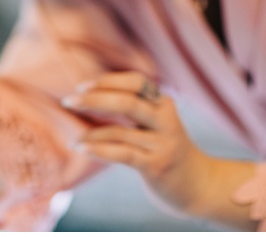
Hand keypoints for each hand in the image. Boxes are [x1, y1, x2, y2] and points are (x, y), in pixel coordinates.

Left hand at [60, 72, 213, 216]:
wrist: (198, 184)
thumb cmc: (164, 148)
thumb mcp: (154, 123)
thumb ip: (132, 107)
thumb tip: (88, 94)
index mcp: (163, 104)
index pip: (136, 81)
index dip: (108, 80)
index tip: (81, 86)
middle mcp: (166, 120)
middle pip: (127, 102)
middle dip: (93, 99)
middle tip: (68, 101)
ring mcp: (163, 143)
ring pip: (120, 131)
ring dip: (91, 133)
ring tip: (74, 139)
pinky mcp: (157, 165)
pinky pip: (122, 153)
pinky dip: (98, 149)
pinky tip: (81, 148)